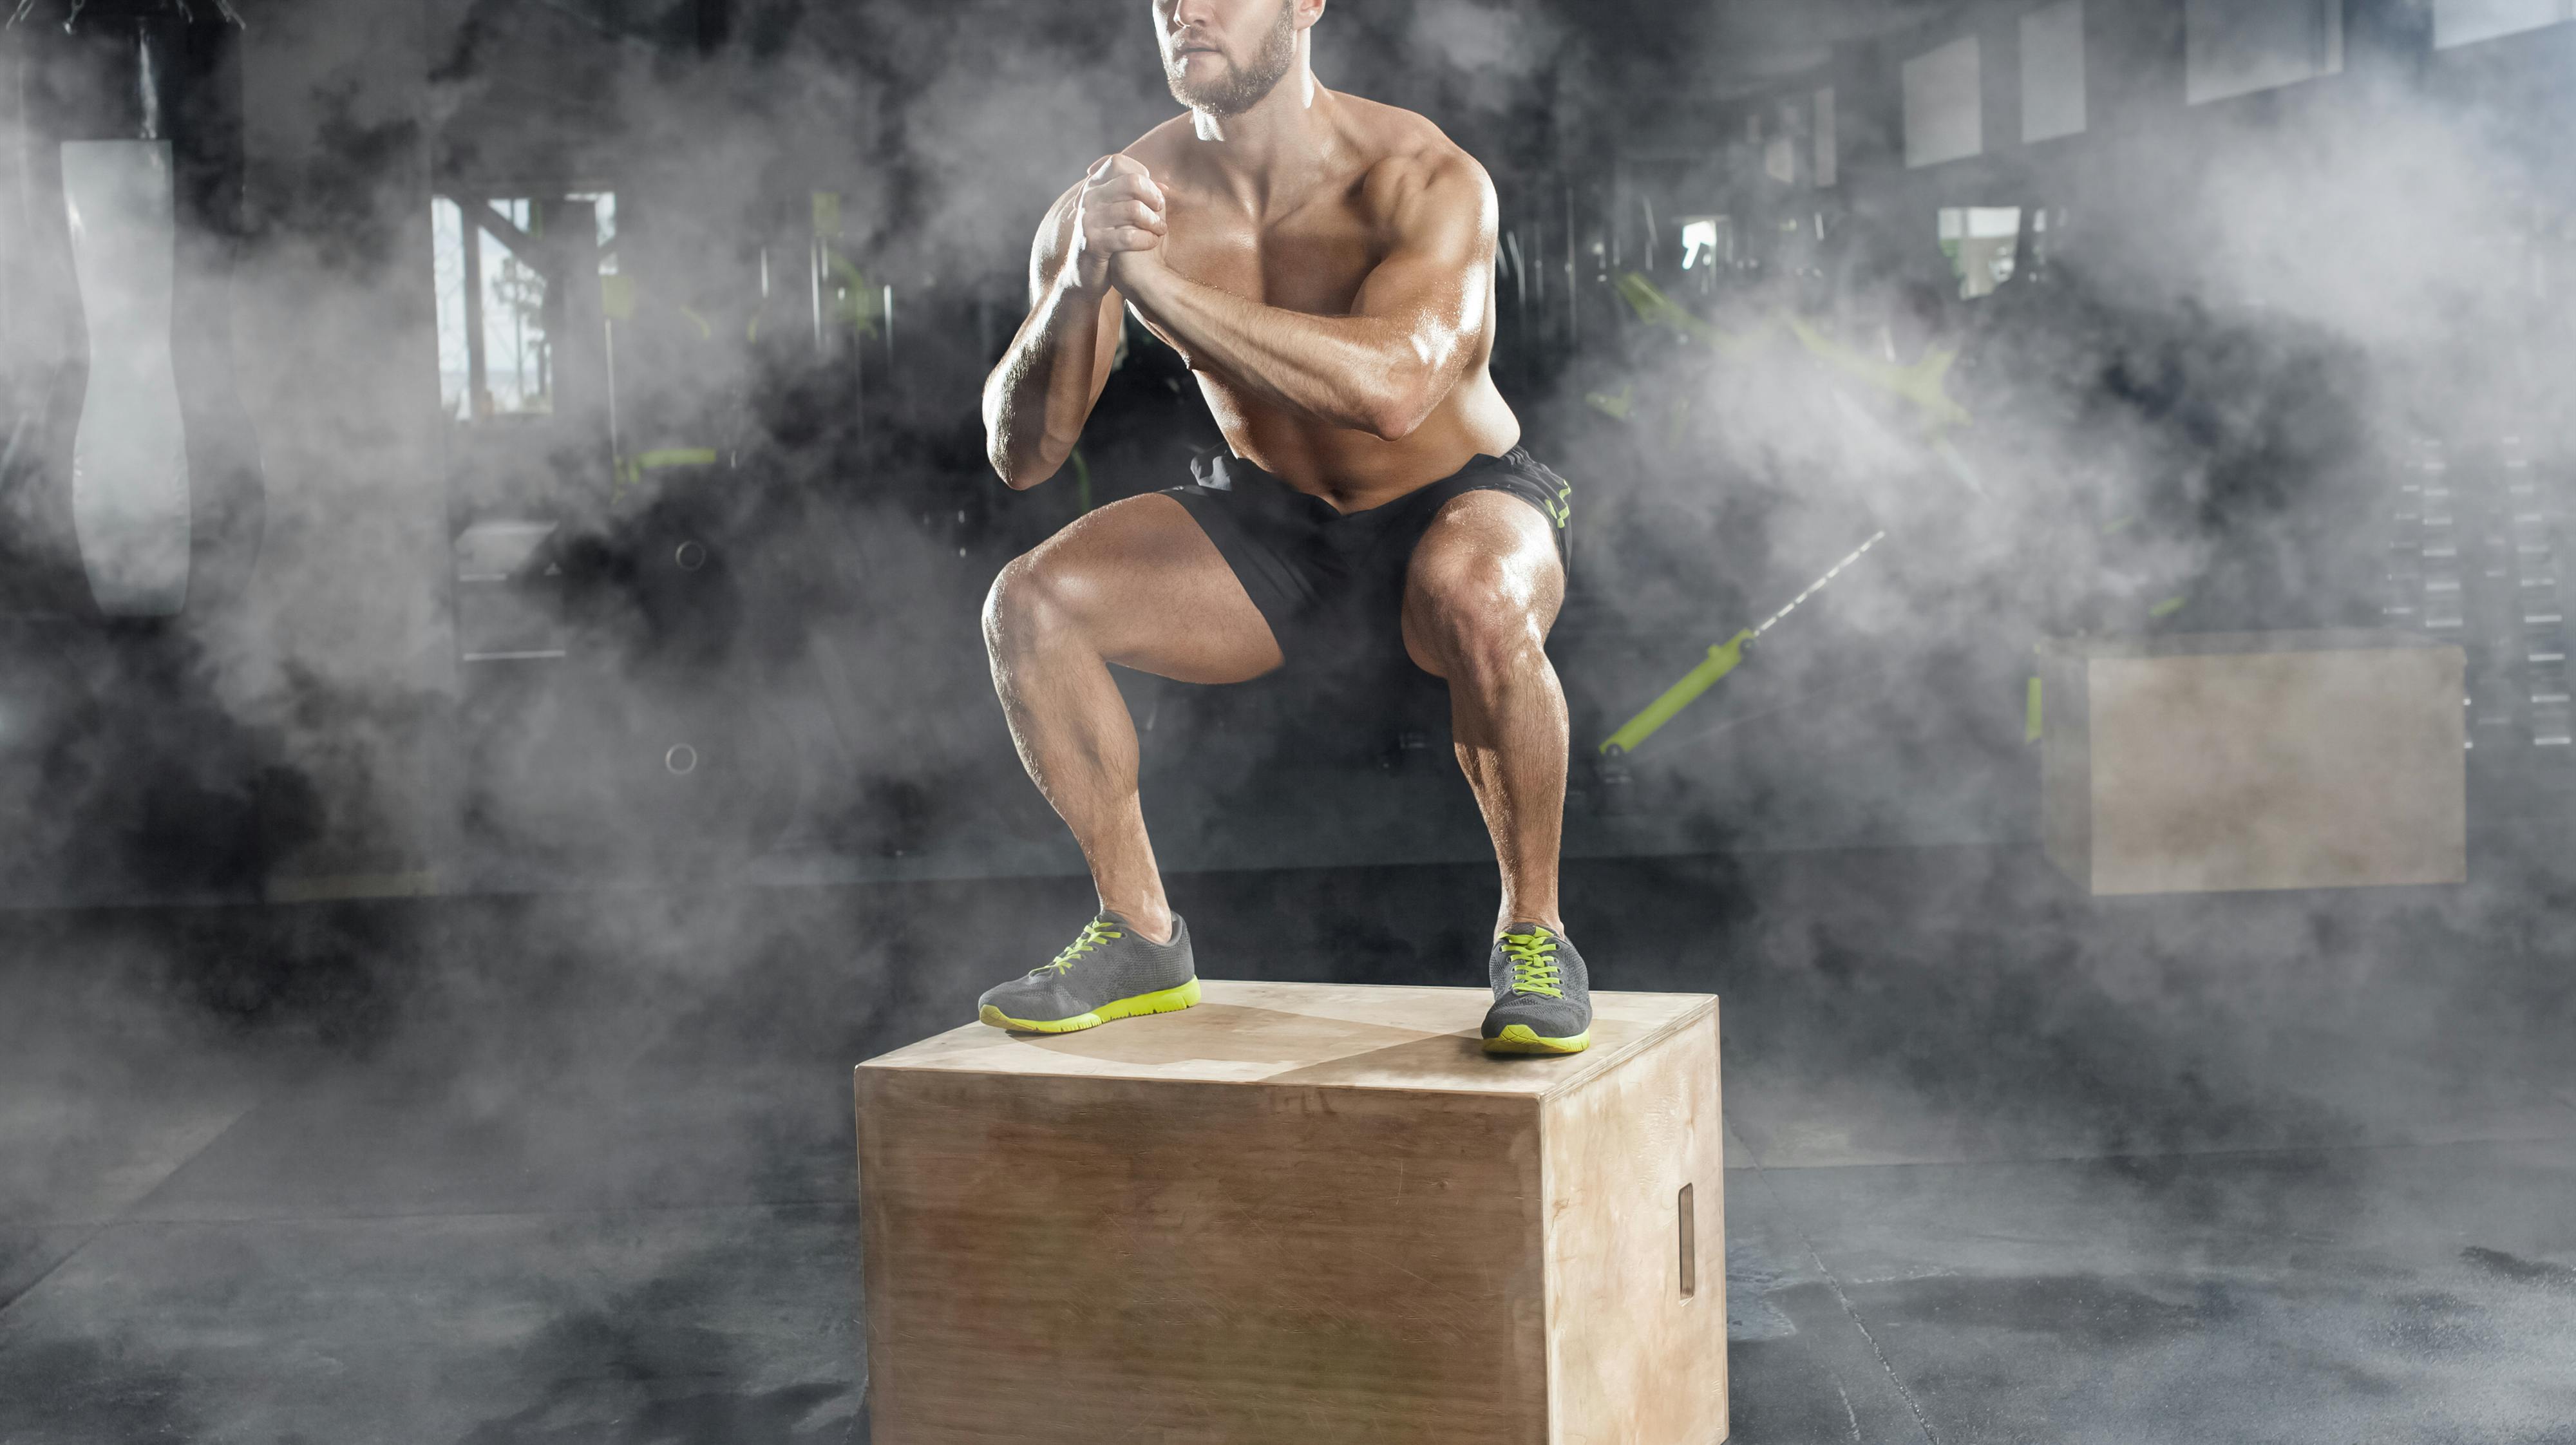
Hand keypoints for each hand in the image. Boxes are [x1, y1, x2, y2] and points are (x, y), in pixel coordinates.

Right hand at [1071, 154, 1167, 296]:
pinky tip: (1152, 242)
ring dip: (1154, 221)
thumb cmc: (1109, 239)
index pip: (1118, 162)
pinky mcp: (1093, 243)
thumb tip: (1164, 187)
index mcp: (1093, 187)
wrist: (1085, 273)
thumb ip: (1138, 198)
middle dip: (1153, 196)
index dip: (1141, 173)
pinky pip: (1129, 236)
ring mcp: (1088, 220)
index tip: (1151, 191)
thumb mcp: (1120, 214)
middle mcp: (1088, 199)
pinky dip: (1147, 239)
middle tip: (1161, 209)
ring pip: (1134, 209)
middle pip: (1131, 181)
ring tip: (1160, 230)